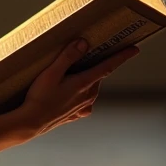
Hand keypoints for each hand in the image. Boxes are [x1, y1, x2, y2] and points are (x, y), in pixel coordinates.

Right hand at [17, 39, 139, 138]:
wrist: (31, 122)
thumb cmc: (39, 97)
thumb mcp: (51, 72)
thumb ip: (68, 56)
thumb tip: (83, 43)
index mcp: (84, 83)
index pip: (108, 66)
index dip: (122, 56)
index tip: (135, 49)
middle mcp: (88, 96)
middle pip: (97, 75)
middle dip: (95, 66)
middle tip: (86, 57)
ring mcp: (83, 106)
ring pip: (91, 88)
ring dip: (85, 79)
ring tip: (68, 76)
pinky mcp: (76, 114)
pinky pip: (83, 101)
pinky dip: (79, 95)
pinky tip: (67, 93)